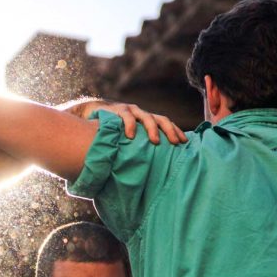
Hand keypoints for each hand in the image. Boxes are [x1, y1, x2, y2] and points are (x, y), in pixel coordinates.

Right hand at [64, 100, 186, 144]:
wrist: (92, 114)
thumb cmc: (111, 130)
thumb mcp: (127, 137)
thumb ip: (137, 145)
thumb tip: (150, 165)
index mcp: (146, 120)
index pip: (165, 123)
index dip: (175, 131)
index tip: (184, 143)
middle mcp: (141, 114)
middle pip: (160, 119)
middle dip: (169, 130)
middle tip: (174, 143)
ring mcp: (130, 111)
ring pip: (146, 117)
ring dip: (152, 129)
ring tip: (155, 141)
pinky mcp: (118, 110)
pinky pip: (126, 117)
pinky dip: (130, 126)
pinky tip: (131, 136)